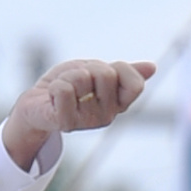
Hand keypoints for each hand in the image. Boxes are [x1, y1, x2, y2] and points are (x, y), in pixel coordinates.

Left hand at [3, 57, 156, 169]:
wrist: (37, 103)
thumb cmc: (69, 86)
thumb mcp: (98, 72)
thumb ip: (124, 72)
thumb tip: (153, 67)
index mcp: (118, 104)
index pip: (136, 84)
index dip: (119, 69)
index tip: (102, 74)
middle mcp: (107, 116)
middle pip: (106, 73)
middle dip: (86, 68)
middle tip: (76, 81)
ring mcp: (87, 122)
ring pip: (82, 78)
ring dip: (67, 76)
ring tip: (63, 89)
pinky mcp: (65, 123)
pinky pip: (64, 89)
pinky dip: (55, 85)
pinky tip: (53, 98)